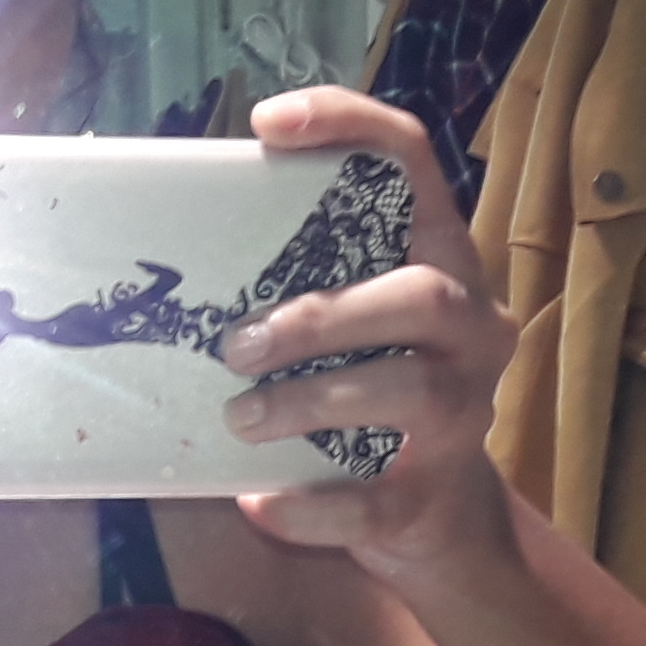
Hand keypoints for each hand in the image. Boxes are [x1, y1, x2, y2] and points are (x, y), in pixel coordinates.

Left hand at [219, 90, 519, 586]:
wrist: (438, 521)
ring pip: (406, 391)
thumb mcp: (350, 327)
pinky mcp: (438, 494)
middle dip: (322, 315)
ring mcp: (466, 412)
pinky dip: (309, 504)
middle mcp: (472, 327)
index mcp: (442, 261)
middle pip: (422, 296)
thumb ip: (304, 281)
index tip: (266, 124)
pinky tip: (258, 503)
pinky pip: (374, 499)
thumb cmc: (368, 398)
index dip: (348, 127)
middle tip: (237, 345)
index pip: (413, 163)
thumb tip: (173, 253)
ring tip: (240, 418)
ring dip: (308, 401)